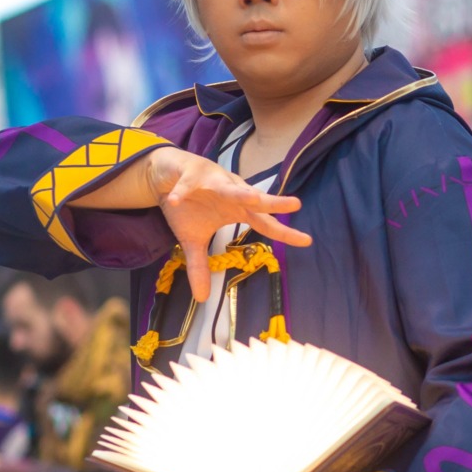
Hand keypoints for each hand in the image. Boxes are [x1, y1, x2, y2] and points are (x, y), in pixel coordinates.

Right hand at [143, 147, 312, 301]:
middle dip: (274, 202)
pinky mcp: (189, 172)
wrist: (165, 175)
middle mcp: (231, 192)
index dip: (284, 232)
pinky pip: (186, 184)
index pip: (265, 223)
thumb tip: (202, 299)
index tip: (307, 241)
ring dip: (238, 192)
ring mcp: (212, 180)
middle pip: (256, 199)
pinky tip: (177, 200)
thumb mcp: (192, 239)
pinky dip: (181, 192)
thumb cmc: (187, 204)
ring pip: (227, 186)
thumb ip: (200, 265)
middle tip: (296, 204)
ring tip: (251, 198)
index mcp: (237, 209)